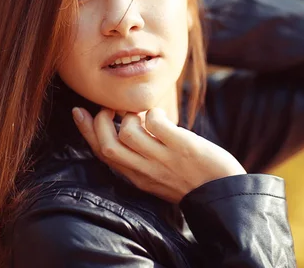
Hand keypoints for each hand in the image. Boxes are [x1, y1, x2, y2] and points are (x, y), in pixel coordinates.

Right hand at [72, 107, 246, 203]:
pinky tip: (161, 115)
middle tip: (111, 108)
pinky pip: (157, 124)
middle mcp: (145, 171)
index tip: (78, 111)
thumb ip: (140, 158)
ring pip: (128, 132)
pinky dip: (154, 113)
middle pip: (107, 145)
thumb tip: (126, 125)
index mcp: (137, 177)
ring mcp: (163, 159)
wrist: (225, 196)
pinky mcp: (182, 148)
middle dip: (100, 121)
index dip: (86, 132)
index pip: (103, 155)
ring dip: (131, 114)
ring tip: (144, 114)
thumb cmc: (192, 180)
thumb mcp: (158, 175)